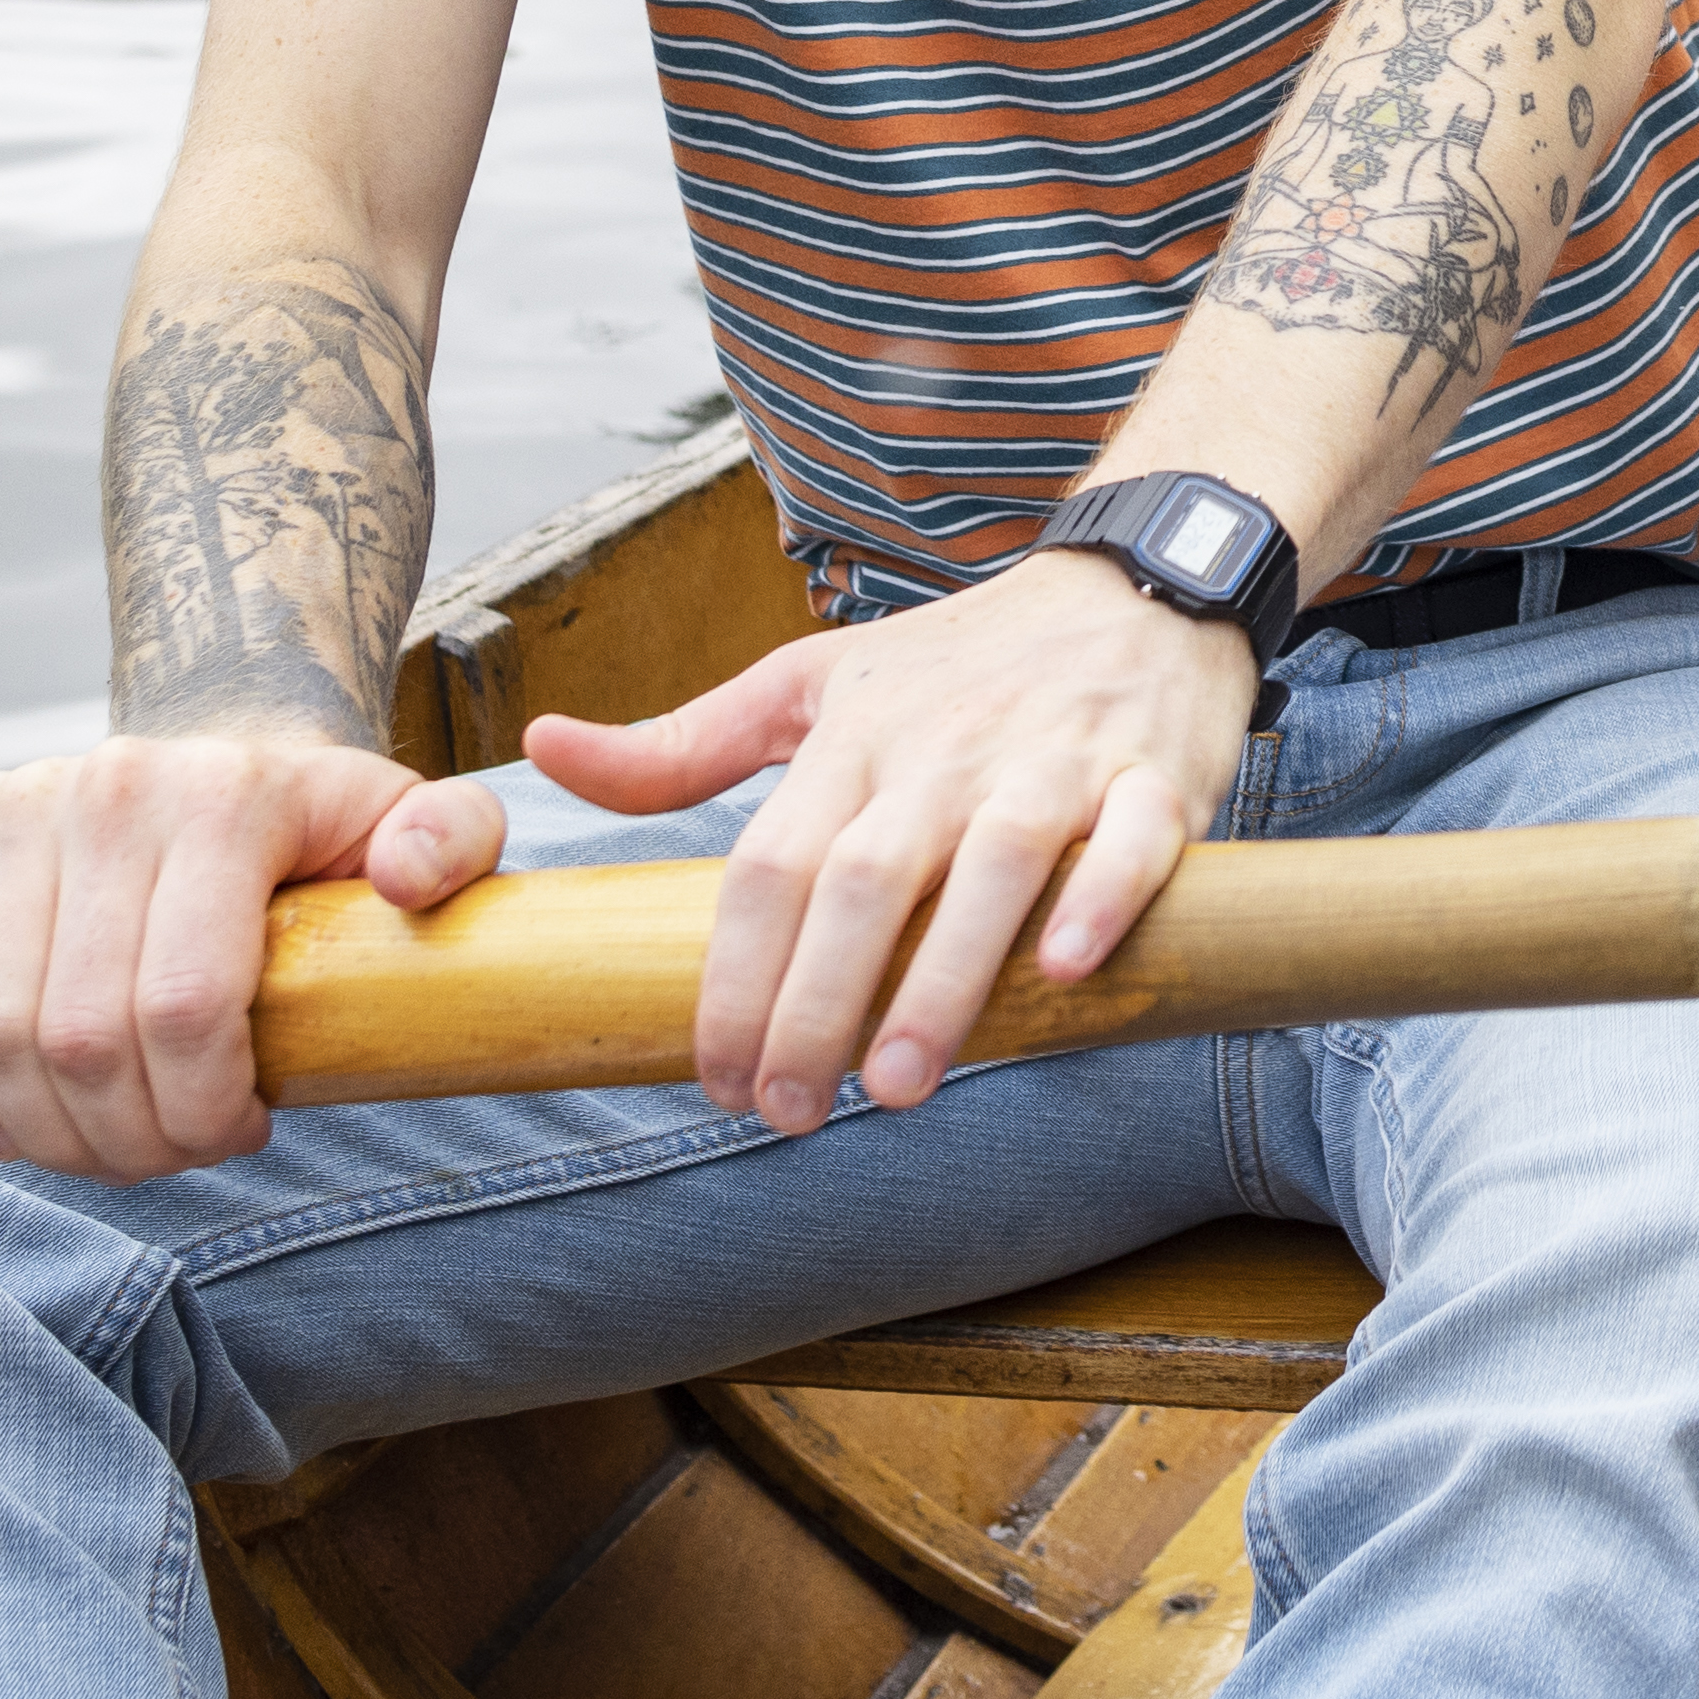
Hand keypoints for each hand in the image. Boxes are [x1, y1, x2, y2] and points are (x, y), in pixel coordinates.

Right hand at [0, 734, 511, 1178]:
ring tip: (108, 1145)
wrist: (221, 754)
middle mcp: (111, 789)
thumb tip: (407, 878)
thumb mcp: (419, 821)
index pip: (185, 1006)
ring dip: (46, 1130)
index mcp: (228, 796)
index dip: (202, 1108)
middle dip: (129, 1137)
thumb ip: (454, 843)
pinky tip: (20, 1122)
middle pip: (83, 1036)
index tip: (244, 1134)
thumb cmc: (319, 825)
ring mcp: (21, 805)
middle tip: (175, 1156)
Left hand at [534, 554, 1256, 1127]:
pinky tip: (1068, 970)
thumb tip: (543, 749)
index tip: (718, 1077)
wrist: (1135, 584)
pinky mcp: (1156, 776)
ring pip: (991, 867)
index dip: (736, 979)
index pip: (772, 866)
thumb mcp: (810, 684)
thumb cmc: (957, 663)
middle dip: (817, 1004)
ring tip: (899, 1085)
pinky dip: (1101, 899)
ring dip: (945, 978)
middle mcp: (945, 751)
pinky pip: (1132, 838)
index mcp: (856, 739)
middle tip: (791, 1113)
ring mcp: (1054, 761)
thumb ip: (681, 743)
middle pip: (864, 880)